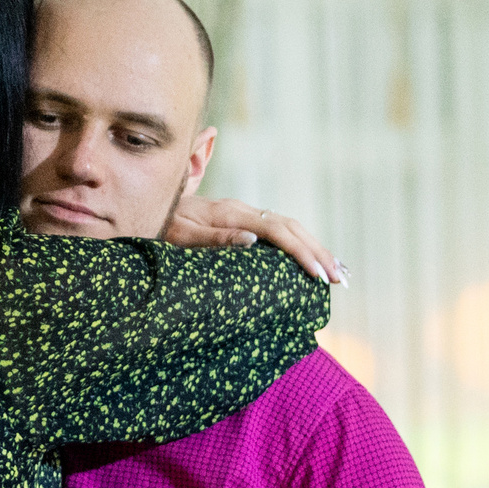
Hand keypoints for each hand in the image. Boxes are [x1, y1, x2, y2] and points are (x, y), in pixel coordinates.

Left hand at [164, 195, 346, 284]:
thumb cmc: (160, 226)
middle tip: (341, 280)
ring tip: (339, 272)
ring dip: (316, 248)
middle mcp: (242, 210)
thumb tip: (253, 241)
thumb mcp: (180, 235)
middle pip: (291, 227)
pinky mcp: (242, 220)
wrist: (147, 207)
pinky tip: (313, 259)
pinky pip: (279, 230)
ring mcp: (243, 213)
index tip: (319, 275)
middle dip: (318, 253)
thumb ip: (214, 238)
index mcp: (231, 213)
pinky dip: (301, 244)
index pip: (277, 231)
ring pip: (290, 227)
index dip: (301, 252)